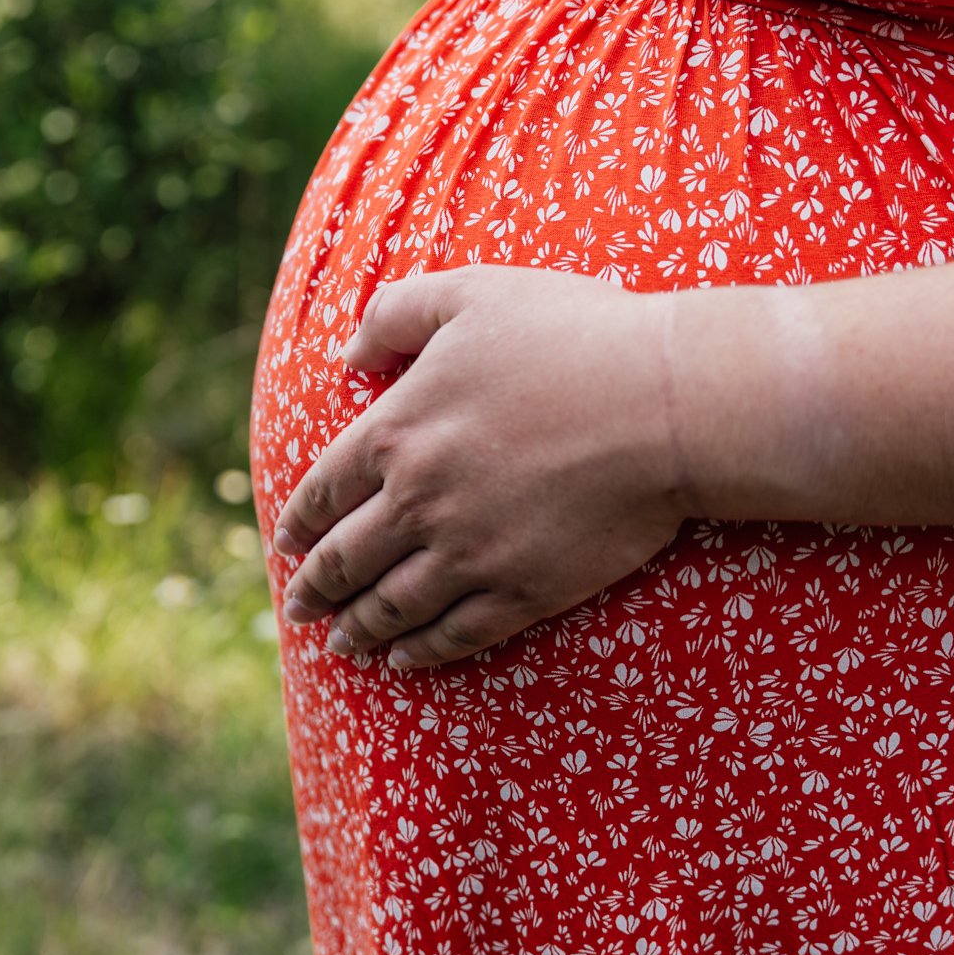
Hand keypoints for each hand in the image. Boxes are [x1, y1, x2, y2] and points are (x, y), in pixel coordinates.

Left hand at [273, 264, 696, 668]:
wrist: (665, 403)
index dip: (300, 522)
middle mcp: (418, 501)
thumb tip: (347, 352)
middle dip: (314, 589)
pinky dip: (421, 652)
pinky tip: (406, 660)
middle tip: (298, 609)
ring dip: (358, 628)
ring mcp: (469, 553)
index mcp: (397, 431)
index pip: (324, 490)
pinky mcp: (523, 590)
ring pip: (392, 606)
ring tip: (342, 645)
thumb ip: (396, 313)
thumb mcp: (471, 294)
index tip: (288, 543)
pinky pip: (454, 635)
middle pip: (346, 559)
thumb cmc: (572, 335)